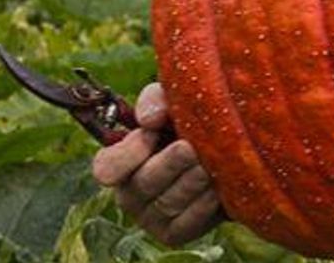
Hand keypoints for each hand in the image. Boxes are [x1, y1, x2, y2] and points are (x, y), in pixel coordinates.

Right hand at [91, 83, 224, 245]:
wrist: (227, 152)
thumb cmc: (188, 123)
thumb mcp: (171, 102)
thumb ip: (155, 101)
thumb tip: (149, 119)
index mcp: (120, 163)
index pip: (106, 167)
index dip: (127, 152)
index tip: (151, 132)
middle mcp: (130, 193)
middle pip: (144, 183)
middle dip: (170, 163)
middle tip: (191, 148)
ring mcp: (151, 217)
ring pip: (169, 202)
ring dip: (193, 180)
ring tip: (210, 163)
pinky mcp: (175, 233)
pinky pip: (188, 222)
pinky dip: (205, 203)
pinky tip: (218, 187)